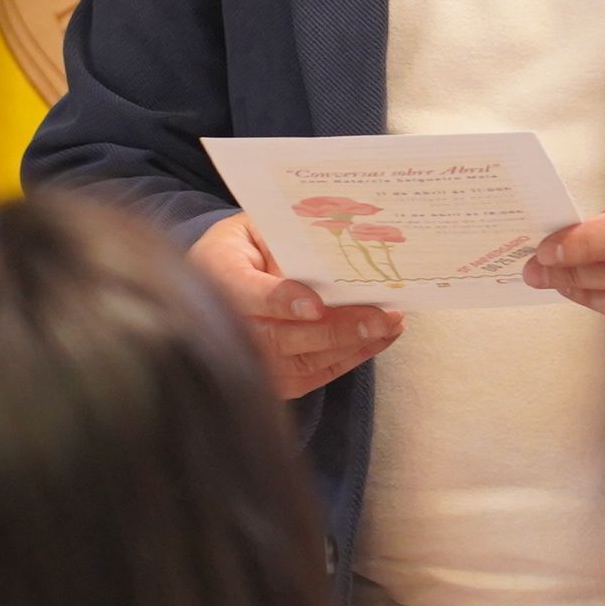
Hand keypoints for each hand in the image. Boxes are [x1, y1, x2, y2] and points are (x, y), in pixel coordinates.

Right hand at [192, 214, 402, 399]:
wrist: (219, 277)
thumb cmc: (244, 245)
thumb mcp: (256, 226)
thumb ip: (283, 243)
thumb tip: (325, 264)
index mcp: (215, 274)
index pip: (247, 295)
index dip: (282, 302)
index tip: (316, 305)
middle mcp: (225, 324)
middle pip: (280, 338)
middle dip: (334, 330)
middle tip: (379, 318)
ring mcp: (247, 358)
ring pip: (302, 362)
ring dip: (350, 345)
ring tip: (389, 323)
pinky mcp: (272, 379)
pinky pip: (314, 374)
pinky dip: (350, 357)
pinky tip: (378, 338)